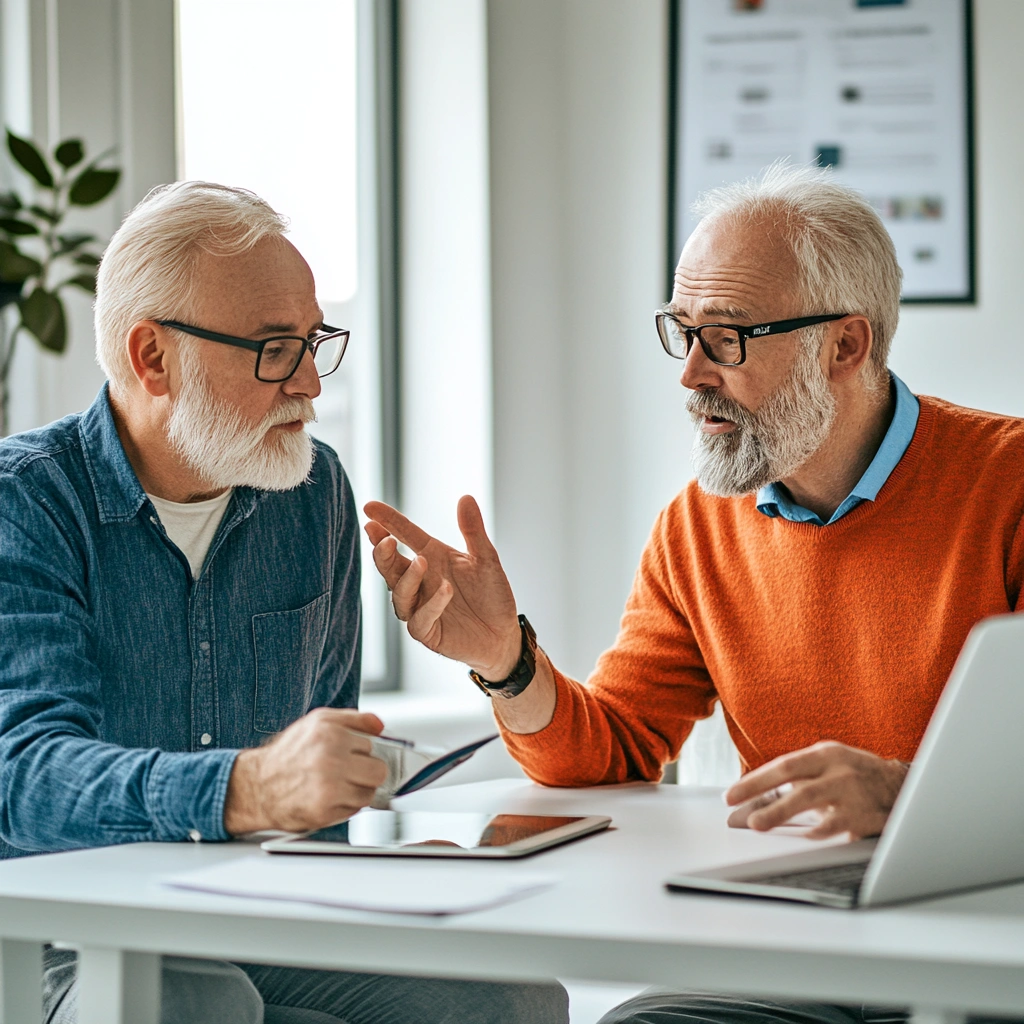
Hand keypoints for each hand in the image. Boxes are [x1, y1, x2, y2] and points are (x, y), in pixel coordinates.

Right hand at [223, 708, 387, 834]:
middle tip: (350, 772)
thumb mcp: (318, 722)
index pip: (373, 745)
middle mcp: (330, 758)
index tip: (352, 755)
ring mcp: (329, 786)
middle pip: (378, 771)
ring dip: (357, 791)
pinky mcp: (325, 811)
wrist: (257, 786)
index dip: (361, 751)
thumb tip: (380, 727)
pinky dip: (346, 806)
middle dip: (367, 773)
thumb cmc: (288, 755)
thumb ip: (354, 720)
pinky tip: (328, 797)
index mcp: (330, 732)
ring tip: (337, 785)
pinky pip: (354, 810)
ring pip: (369, 793)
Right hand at [363, 496, 521, 679]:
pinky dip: (431, 604)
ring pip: (400, 593)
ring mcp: (420, 607)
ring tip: (421, 562)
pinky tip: (445, 590)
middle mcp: (420, 581)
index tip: (369, 508)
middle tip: (386, 540)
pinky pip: (420, 620)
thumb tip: (466, 498)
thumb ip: (474, 531)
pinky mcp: (427, 632)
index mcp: (431, 557)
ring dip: (408, 578)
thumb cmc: (491, 595)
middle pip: (391, 566)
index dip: (387, 521)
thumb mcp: (487, 559)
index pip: (403, 535)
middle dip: (383, 553)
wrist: (503, 634)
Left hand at [724, 741, 909, 839]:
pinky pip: (834, 825)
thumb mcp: (831, 765)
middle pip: (792, 779)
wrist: (907, 788)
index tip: (732, 794)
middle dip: (760, 792)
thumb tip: (759, 798)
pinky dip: (816, 831)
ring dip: (780, 812)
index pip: (784, 765)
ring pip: (809, 800)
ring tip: (758, 824)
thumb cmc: (858, 776)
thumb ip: (801, 777)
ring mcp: (852, 792)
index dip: (755, 779)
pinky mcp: (865, 815)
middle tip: (736, 806)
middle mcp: (837, 769)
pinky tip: (800, 836)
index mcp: (826, 754)